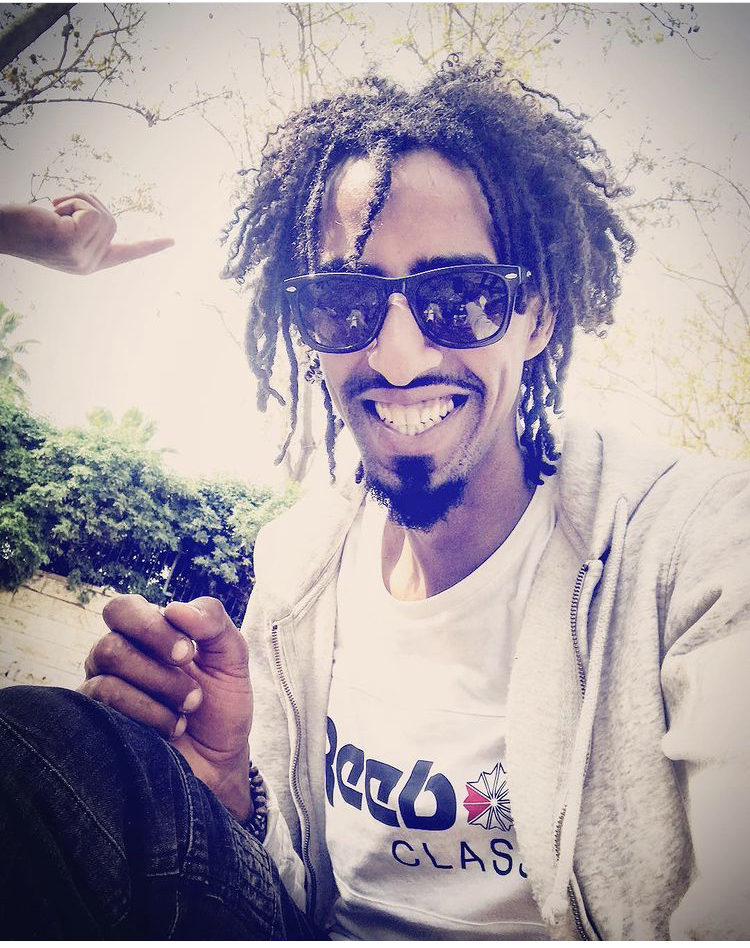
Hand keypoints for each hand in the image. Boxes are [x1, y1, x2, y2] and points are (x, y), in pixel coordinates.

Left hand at [0, 193, 173, 273]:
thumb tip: (97, 219)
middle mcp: (88, 266)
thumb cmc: (25, 226)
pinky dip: (75, 202)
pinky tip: (53, 213)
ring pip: (104, 214)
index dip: (150, 248)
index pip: (124, 255)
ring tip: (54, 211)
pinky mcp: (74, 244)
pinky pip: (92, 211)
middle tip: (57, 208)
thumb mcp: (61, 229)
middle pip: (113, 222)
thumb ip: (84, 228)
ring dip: (79, 201)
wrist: (1, 232)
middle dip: (88, 204)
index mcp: (87, 264)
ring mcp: (82, 258)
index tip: (172, 241)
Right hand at [80, 595, 252, 819]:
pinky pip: (104, 705)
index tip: (188, 652)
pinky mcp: (96, 725)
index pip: (122, 609)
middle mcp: (116, 661)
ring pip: (107, 674)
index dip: (152, 626)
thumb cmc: (221, 707)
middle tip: (190, 680)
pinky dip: (148, 714)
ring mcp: (102, 693)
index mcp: (144, 636)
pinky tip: (172, 728)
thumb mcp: (232, 658)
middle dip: (157, 663)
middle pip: (111, 643)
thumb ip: (214, 621)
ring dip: (159, 689)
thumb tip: (175, 609)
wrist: (220, 764)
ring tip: (187, 709)